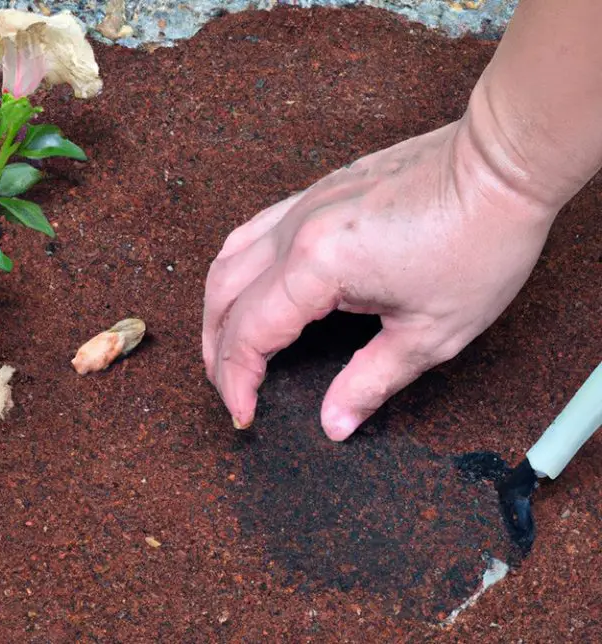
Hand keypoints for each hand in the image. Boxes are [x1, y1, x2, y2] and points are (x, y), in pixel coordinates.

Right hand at [202, 118, 556, 439]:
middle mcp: (297, 230)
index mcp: (317, 265)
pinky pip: (254, 230)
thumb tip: (335, 422)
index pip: (249, 333)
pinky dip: (240, 268)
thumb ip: (371, 382)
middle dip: (215, 349)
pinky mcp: (317, 192)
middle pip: (224, 296)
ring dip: (218, 307)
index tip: (243, 412)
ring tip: (224, 343)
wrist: (499, 167)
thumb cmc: (478, 240)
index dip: (236, 380)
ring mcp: (303, 204)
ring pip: (229, 258)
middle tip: (228, 386)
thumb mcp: (430, 333)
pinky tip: (253, 286)